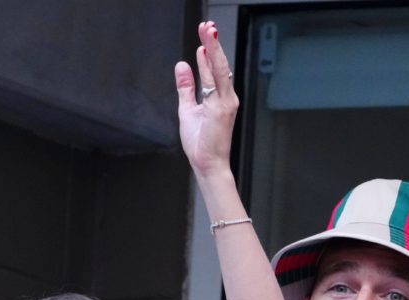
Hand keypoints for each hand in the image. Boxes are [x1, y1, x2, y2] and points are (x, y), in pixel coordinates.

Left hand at [174, 20, 238, 177]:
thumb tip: (182, 66)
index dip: (210, 50)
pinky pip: (215, 82)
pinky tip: (204, 52)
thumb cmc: (201, 143)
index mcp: (220, 98)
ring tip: (207, 31)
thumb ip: (185, 87)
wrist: (208, 164)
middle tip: (207, 25)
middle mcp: (226, 97)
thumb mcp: (187, 110)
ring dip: (213, 48)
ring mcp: (226, 102)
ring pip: (220, 68)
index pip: (215, 69)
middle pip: (220, 64)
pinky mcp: (221, 108)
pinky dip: (210, 65)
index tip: (204, 35)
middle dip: (213, 43)